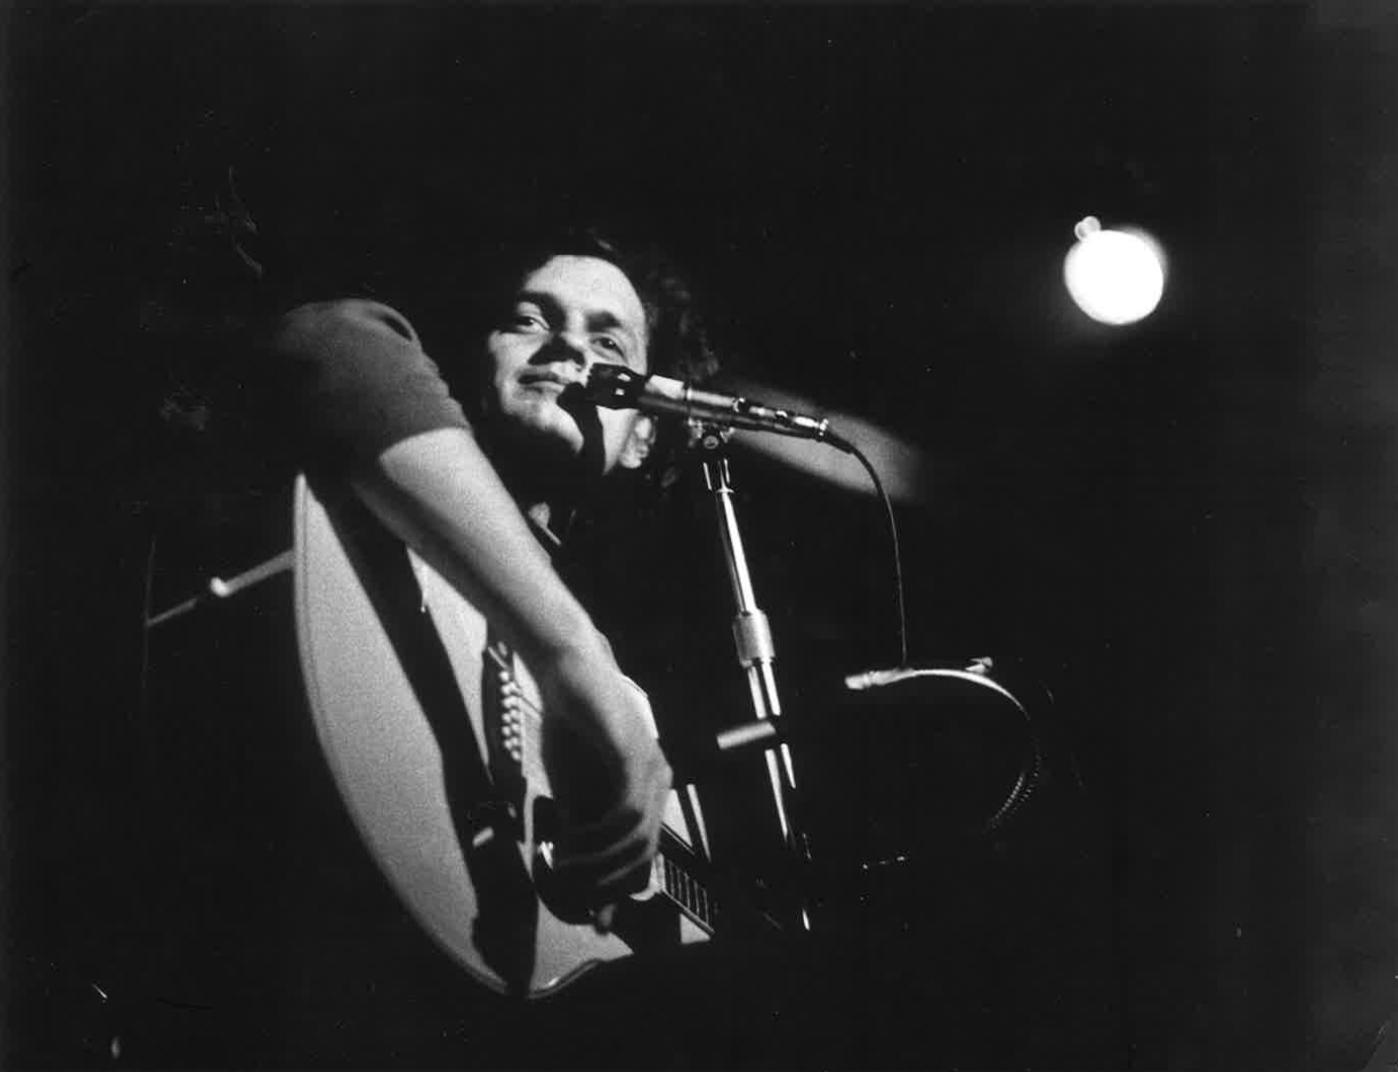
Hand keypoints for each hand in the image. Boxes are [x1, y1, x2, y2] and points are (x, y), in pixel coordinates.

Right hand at [536, 645, 672, 913]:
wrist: (567, 673)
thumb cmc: (570, 726)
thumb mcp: (572, 789)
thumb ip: (580, 830)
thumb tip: (577, 876)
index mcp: (647, 790)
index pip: (644, 854)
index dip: (620, 889)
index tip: (595, 918)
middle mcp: (658, 781)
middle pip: (645, 854)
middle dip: (607, 882)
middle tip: (571, 892)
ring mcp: (650, 768)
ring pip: (637, 838)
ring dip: (599, 862)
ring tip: (565, 868)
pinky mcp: (634, 756)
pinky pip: (625, 812)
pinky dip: (599, 836)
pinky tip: (574, 841)